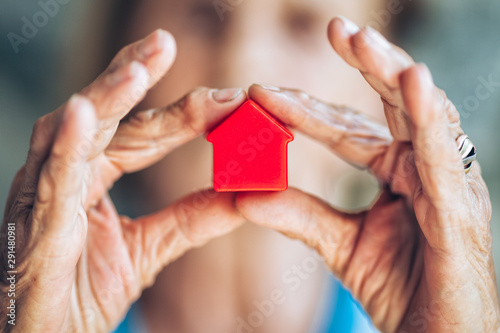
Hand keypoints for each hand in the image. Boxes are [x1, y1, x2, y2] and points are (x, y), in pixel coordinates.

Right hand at [0, 30, 245, 331]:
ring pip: (74, 135)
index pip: (141, 134)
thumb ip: (193, 218)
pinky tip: (81, 112)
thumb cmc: (83, 293)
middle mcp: (67, 176)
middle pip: (107, 120)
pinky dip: (65, 145)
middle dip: (135, 78)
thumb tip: (244, 193)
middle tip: (165, 42)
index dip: (182, 112)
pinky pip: (48, 181)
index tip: (227, 96)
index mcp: (93, 178)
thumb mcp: (150, 249)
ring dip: (106, 97)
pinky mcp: (32, 228)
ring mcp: (45, 197)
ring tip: (140, 66)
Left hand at [236, 17, 499, 331]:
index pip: (348, 128)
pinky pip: (443, 156)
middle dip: (367, 63)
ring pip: (423, 115)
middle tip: (333, 28)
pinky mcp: (462, 208)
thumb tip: (242, 196)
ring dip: (393, 72)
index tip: (260, 91)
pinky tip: (411, 80)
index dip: (306, 109)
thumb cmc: (398, 288)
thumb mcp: (338, 243)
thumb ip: (298, 214)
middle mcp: (425, 166)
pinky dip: (428, 118)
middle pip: (395, 103)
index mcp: (398, 170)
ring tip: (361, 39)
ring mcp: (447, 182)